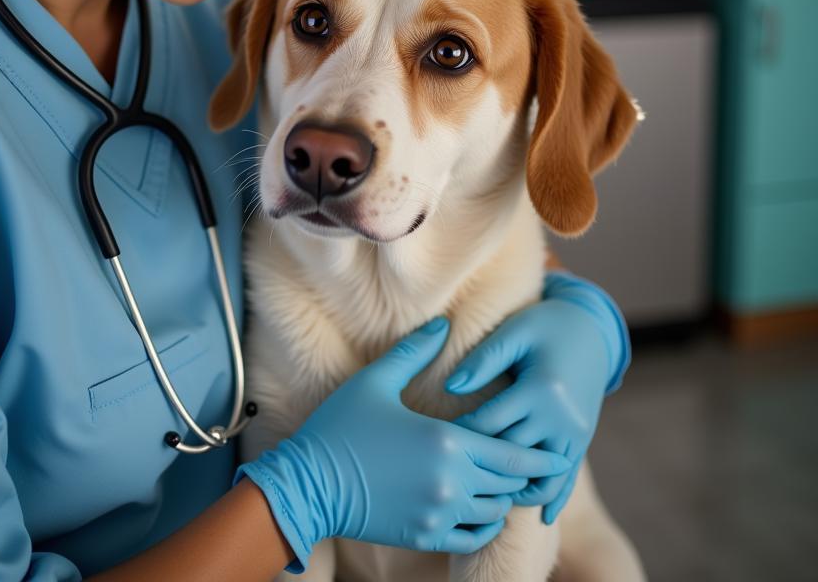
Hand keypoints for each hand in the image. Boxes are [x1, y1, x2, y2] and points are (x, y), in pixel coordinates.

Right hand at [234, 316, 572, 571]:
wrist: (307, 483)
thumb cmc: (341, 427)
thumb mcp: (375, 381)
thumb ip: (414, 352)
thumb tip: (443, 324)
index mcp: (445, 441)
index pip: (511, 453)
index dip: (537, 454)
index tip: (556, 451)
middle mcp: (450, 481)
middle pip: (509, 483)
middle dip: (522, 473)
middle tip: (532, 462)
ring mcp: (438, 512)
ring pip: (494, 512)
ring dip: (501, 496)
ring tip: (501, 480)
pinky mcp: (423, 534)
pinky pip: (472, 538)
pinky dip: (483, 524)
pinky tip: (479, 508)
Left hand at [443, 274, 629, 525]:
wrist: (591, 331)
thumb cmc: (543, 325)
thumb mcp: (514, 333)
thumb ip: (482, 359)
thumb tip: (450, 386)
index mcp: (540, 389)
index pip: (491, 423)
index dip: (459, 432)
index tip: (434, 439)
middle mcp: (561, 417)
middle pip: (514, 454)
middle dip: (481, 465)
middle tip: (449, 475)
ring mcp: (575, 433)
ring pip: (543, 476)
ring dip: (516, 488)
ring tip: (485, 493)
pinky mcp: (582, 440)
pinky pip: (568, 478)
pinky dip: (553, 497)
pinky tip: (540, 517)